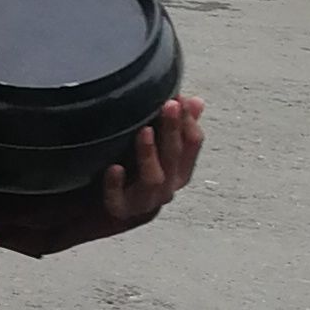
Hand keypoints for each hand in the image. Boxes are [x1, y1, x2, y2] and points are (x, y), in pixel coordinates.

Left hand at [100, 94, 201, 229]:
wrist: (118, 211)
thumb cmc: (141, 175)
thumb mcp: (162, 152)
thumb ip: (179, 129)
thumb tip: (196, 101)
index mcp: (181, 170)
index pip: (193, 144)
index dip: (188, 121)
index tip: (180, 98)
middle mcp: (168, 187)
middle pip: (174, 156)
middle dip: (172, 129)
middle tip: (169, 105)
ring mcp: (145, 200)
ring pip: (154, 178)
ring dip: (150, 153)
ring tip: (144, 131)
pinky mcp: (121, 209)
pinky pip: (118, 198)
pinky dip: (116, 184)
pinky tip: (114, 168)